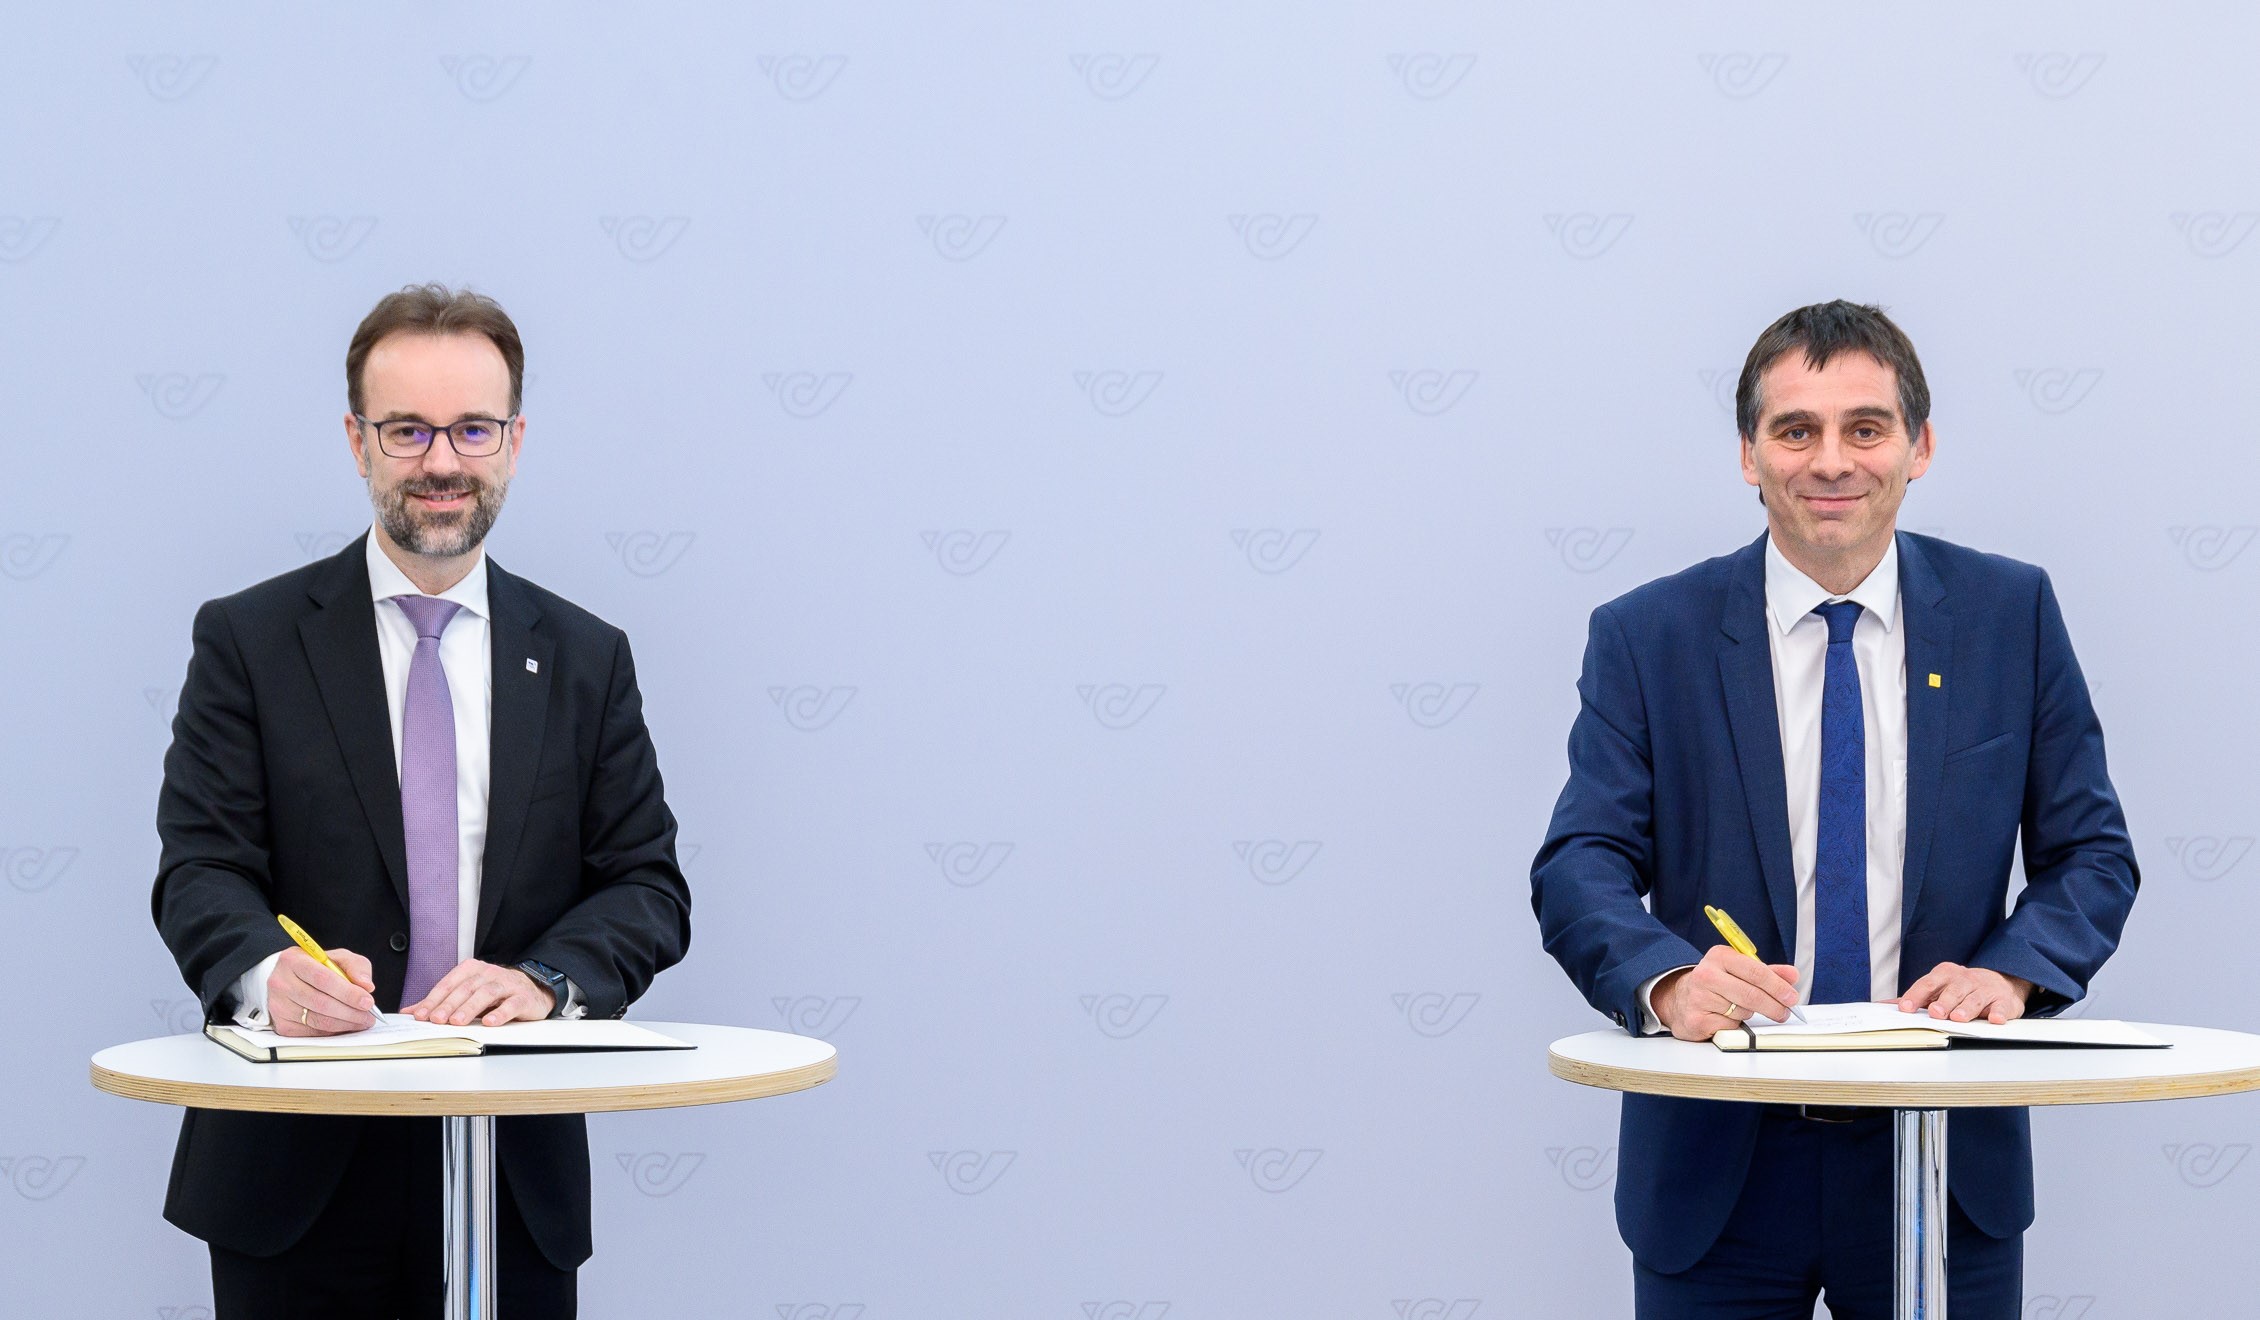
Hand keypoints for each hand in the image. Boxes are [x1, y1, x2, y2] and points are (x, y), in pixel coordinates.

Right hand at [269, 947, 377, 1036]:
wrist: (290, 978)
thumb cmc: (317, 967)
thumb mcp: (338, 958)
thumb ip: (356, 967)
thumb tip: (366, 985)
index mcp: (293, 960)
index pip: (323, 979)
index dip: (348, 993)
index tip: (367, 1001)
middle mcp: (280, 983)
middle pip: (321, 1003)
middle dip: (350, 1012)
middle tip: (369, 1016)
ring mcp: (278, 1005)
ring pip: (317, 1020)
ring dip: (345, 1024)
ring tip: (362, 1021)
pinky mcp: (281, 1024)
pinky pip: (312, 1032)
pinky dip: (332, 1031)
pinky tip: (344, 1025)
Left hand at [405, 959, 555, 1026]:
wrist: (532, 991)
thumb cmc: (496, 994)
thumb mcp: (467, 994)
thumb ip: (441, 1002)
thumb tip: (411, 1011)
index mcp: (472, 970)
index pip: (449, 984)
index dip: (433, 999)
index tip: (421, 1015)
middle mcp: (489, 973)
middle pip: (466, 988)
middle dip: (449, 1004)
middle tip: (436, 1020)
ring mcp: (507, 984)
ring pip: (487, 993)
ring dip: (471, 1008)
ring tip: (458, 1021)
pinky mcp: (523, 997)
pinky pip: (511, 1004)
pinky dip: (500, 1013)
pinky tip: (490, 1022)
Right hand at [1653, 945, 1801, 1041]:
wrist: (1678, 999)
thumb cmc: (1715, 984)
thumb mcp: (1739, 971)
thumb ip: (1767, 973)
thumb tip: (1792, 975)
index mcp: (1720, 956)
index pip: (1756, 971)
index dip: (1778, 986)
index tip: (1791, 997)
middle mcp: (1706, 974)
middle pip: (1752, 995)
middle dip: (1774, 1006)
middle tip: (1784, 1012)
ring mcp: (1699, 997)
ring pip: (1742, 1012)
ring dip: (1750, 1015)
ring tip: (1740, 1009)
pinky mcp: (1696, 1019)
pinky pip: (1730, 1027)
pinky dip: (1735, 1026)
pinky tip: (1725, 1018)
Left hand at [1896, 963, 2030, 1023]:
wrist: (2000, 982)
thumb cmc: (1961, 988)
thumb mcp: (1938, 988)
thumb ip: (1915, 997)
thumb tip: (1884, 1005)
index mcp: (1945, 975)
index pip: (1927, 984)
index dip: (1915, 995)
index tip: (1905, 1007)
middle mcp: (1965, 980)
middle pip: (1952, 991)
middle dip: (1943, 1002)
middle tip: (1935, 1013)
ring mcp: (1985, 989)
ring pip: (1974, 999)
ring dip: (1966, 1009)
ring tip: (1958, 1018)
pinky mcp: (2003, 1001)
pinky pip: (2001, 1007)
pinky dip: (1998, 1013)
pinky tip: (1994, 1019)